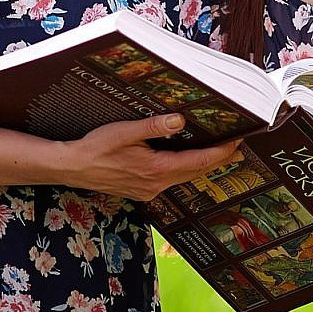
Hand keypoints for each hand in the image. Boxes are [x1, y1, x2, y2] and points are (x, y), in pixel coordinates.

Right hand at [61, 114, 242, 202]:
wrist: (74, 168)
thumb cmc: (96, 147)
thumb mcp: (124, 132)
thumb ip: (153, 126)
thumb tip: (180, 121)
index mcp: (156, 169)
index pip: (198, 161)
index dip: (220, 152)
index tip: (238, 142)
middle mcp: (156, 183)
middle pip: (196, 172)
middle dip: (218, 159)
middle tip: (238, 148)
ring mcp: (150, 189)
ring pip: (185, 177)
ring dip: (202, 165)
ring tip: (219, 153)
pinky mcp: (142, 190)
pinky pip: (171, 180)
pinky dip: (185, 170)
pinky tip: (187, 161)